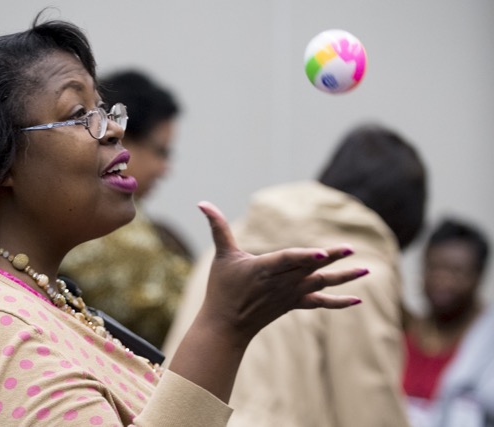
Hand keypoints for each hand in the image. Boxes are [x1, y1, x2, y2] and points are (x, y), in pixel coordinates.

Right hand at [197, 201, 366, 346]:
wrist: (227, 325)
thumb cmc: (222, 288)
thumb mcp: (221, 255)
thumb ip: (217, 227)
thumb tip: (202, 203)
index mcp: (265, 268)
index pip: (290, 260)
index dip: (306, 257)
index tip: (324, 254)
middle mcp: (282, 282)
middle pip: (311, 269)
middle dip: (332, 259)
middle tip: (352, 249)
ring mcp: (290, 295)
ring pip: (321, 284)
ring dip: (344, 278)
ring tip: (366, 270)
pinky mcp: (294, 304)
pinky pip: (320, 303)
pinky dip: (339, 302)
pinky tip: (357, 300)